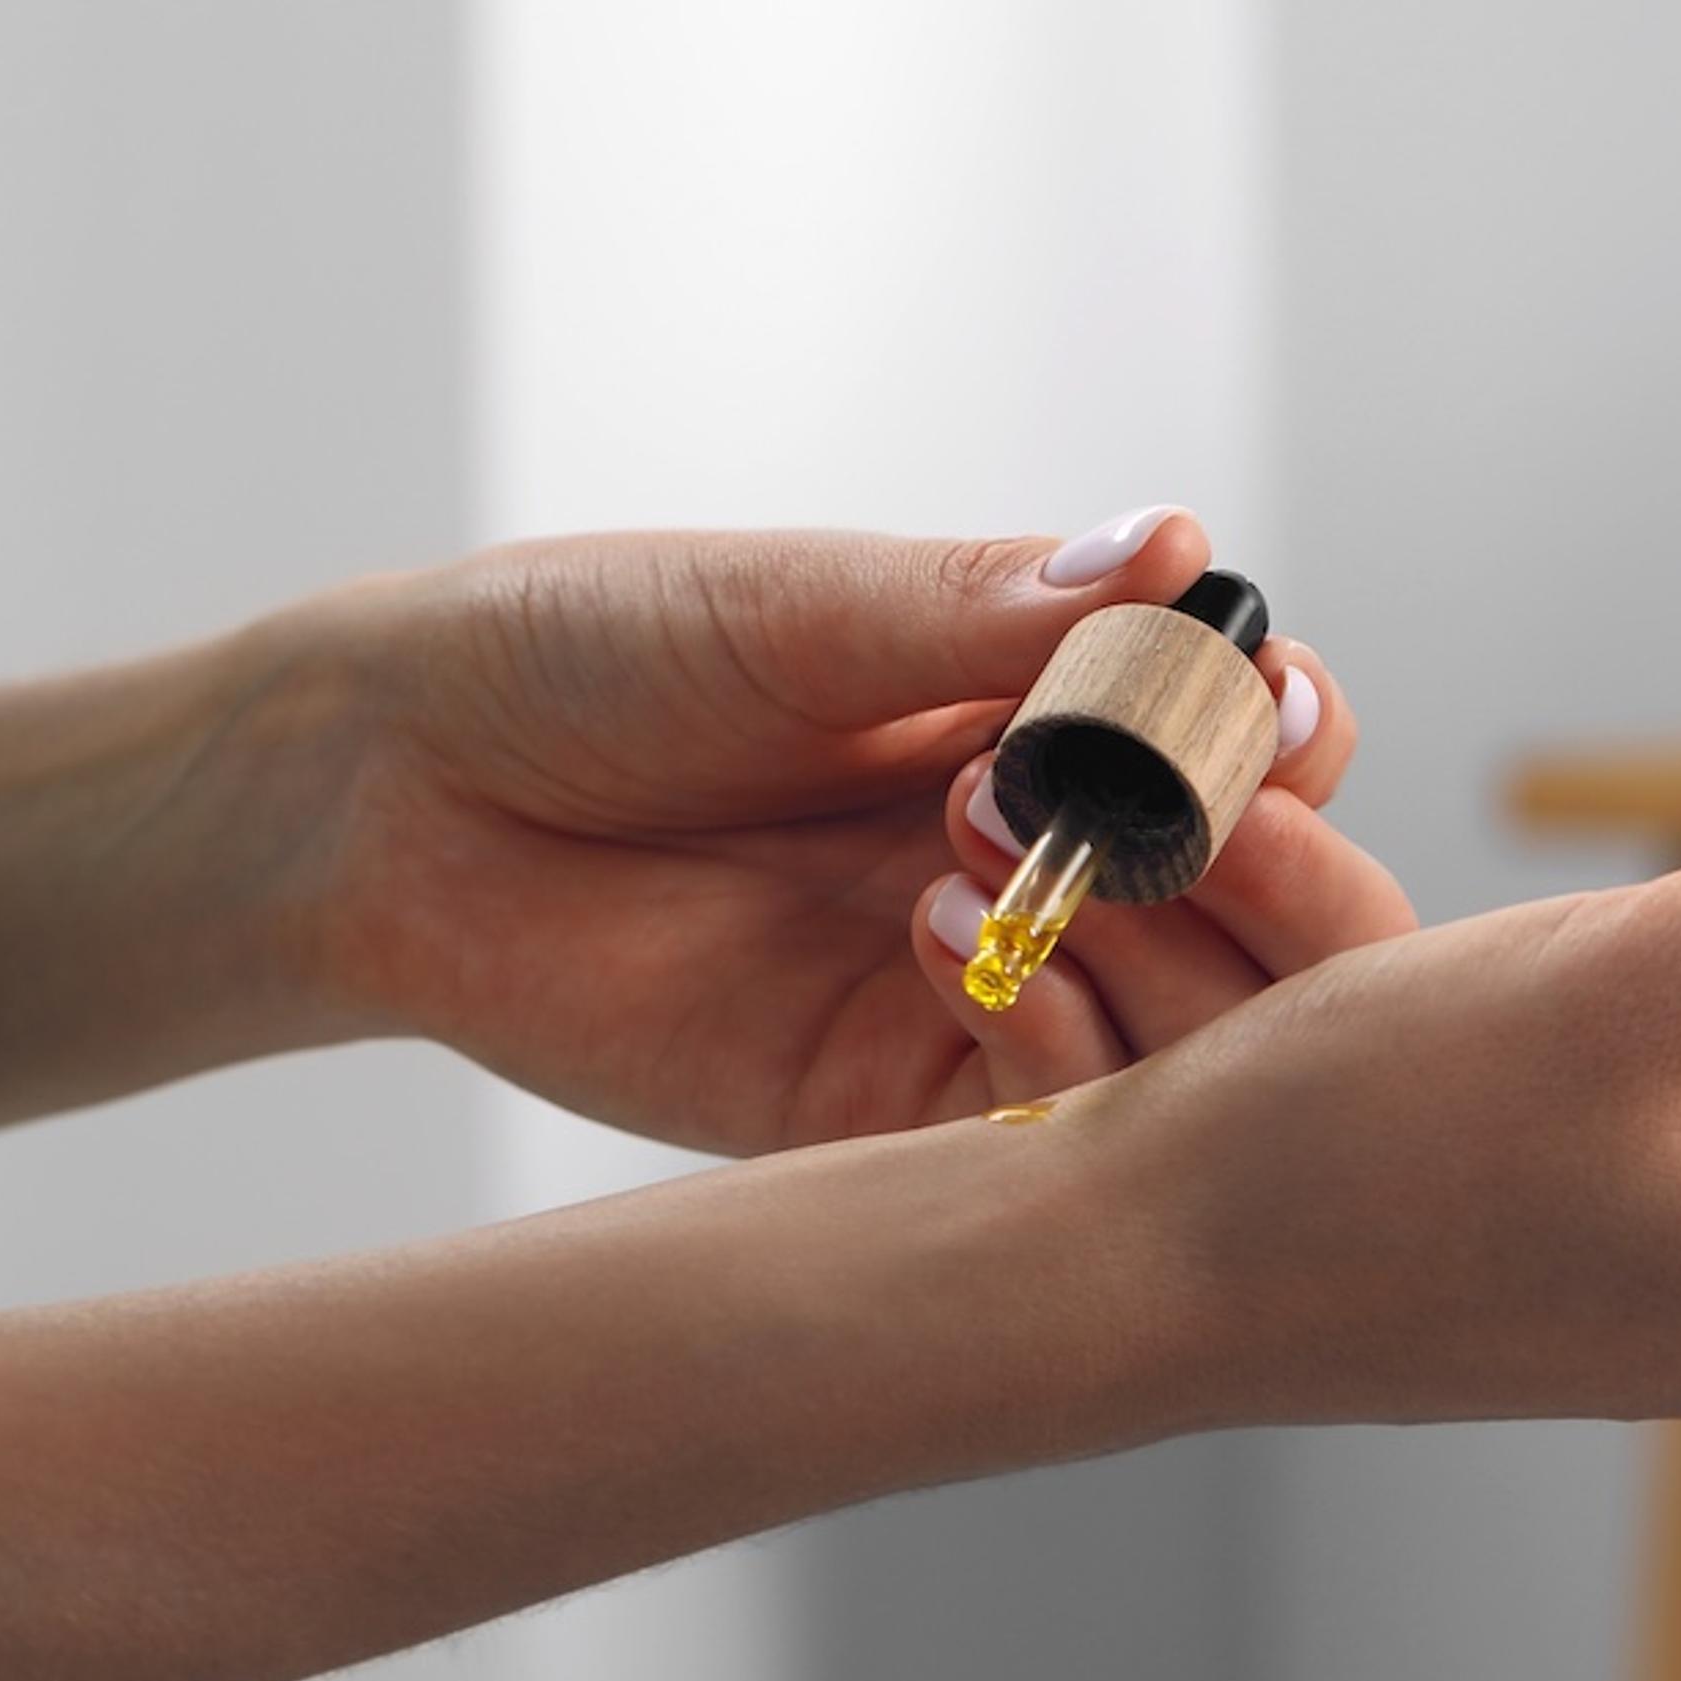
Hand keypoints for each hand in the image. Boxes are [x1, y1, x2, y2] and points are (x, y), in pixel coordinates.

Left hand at [293, 511, 1412, 1153]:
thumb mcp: (797, 609)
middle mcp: (1048, 863)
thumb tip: (1178, 550)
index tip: (1257, 702)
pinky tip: (940, 943)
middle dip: (1268, 864)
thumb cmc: (588, 658)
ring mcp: (981, 994)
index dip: (1287, 731)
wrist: (393, 792)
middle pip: (1277, 914)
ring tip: (986, 841)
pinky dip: (1048, 1047)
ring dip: (1149, 942)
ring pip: (1193, 1039)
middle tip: (1165, 807)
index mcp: (1049, 718)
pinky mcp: (885, 1118)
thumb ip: (984, 610)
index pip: (1262, 744)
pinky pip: (1045, 1130)